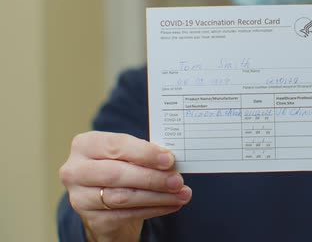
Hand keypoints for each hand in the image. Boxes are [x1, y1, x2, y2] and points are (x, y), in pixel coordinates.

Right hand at [59, 131, 191, 241]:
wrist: (105, 203)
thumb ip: (144, 154)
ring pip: (123, 197)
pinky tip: (172, 205)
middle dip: (152, 177)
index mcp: (85, 145)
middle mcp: (75, 171)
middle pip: (117, 174)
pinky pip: (127, 215)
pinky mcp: (92, 220)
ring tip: (182, 194)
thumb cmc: (120, 169)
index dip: (144, 153)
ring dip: (158, 196)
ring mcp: (80, 198)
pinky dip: (154, 209)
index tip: (169, 159)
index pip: (116, 146)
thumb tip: (171, 159)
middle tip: (178, 180)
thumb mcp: (127, 155)